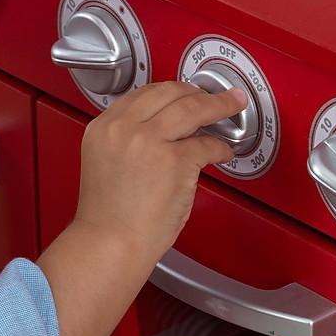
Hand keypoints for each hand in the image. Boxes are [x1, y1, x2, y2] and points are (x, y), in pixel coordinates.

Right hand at [75, 80, 247, 256]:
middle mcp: (123, 128)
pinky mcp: (174, 161)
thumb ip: (128, 139)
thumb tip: (166, 128)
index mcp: (103, 127)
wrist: (110, 244)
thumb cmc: (110, 216)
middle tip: (216, 94)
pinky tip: (224, 151)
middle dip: (198, 90)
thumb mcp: (107, 162)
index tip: (185, 92)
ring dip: (219, 104)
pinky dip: (221, 148)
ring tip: (232, 105)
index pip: (142, 93)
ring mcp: (149, 142)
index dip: (171, 90)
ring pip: (193, 107)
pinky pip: (207, 144)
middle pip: (170, 92)